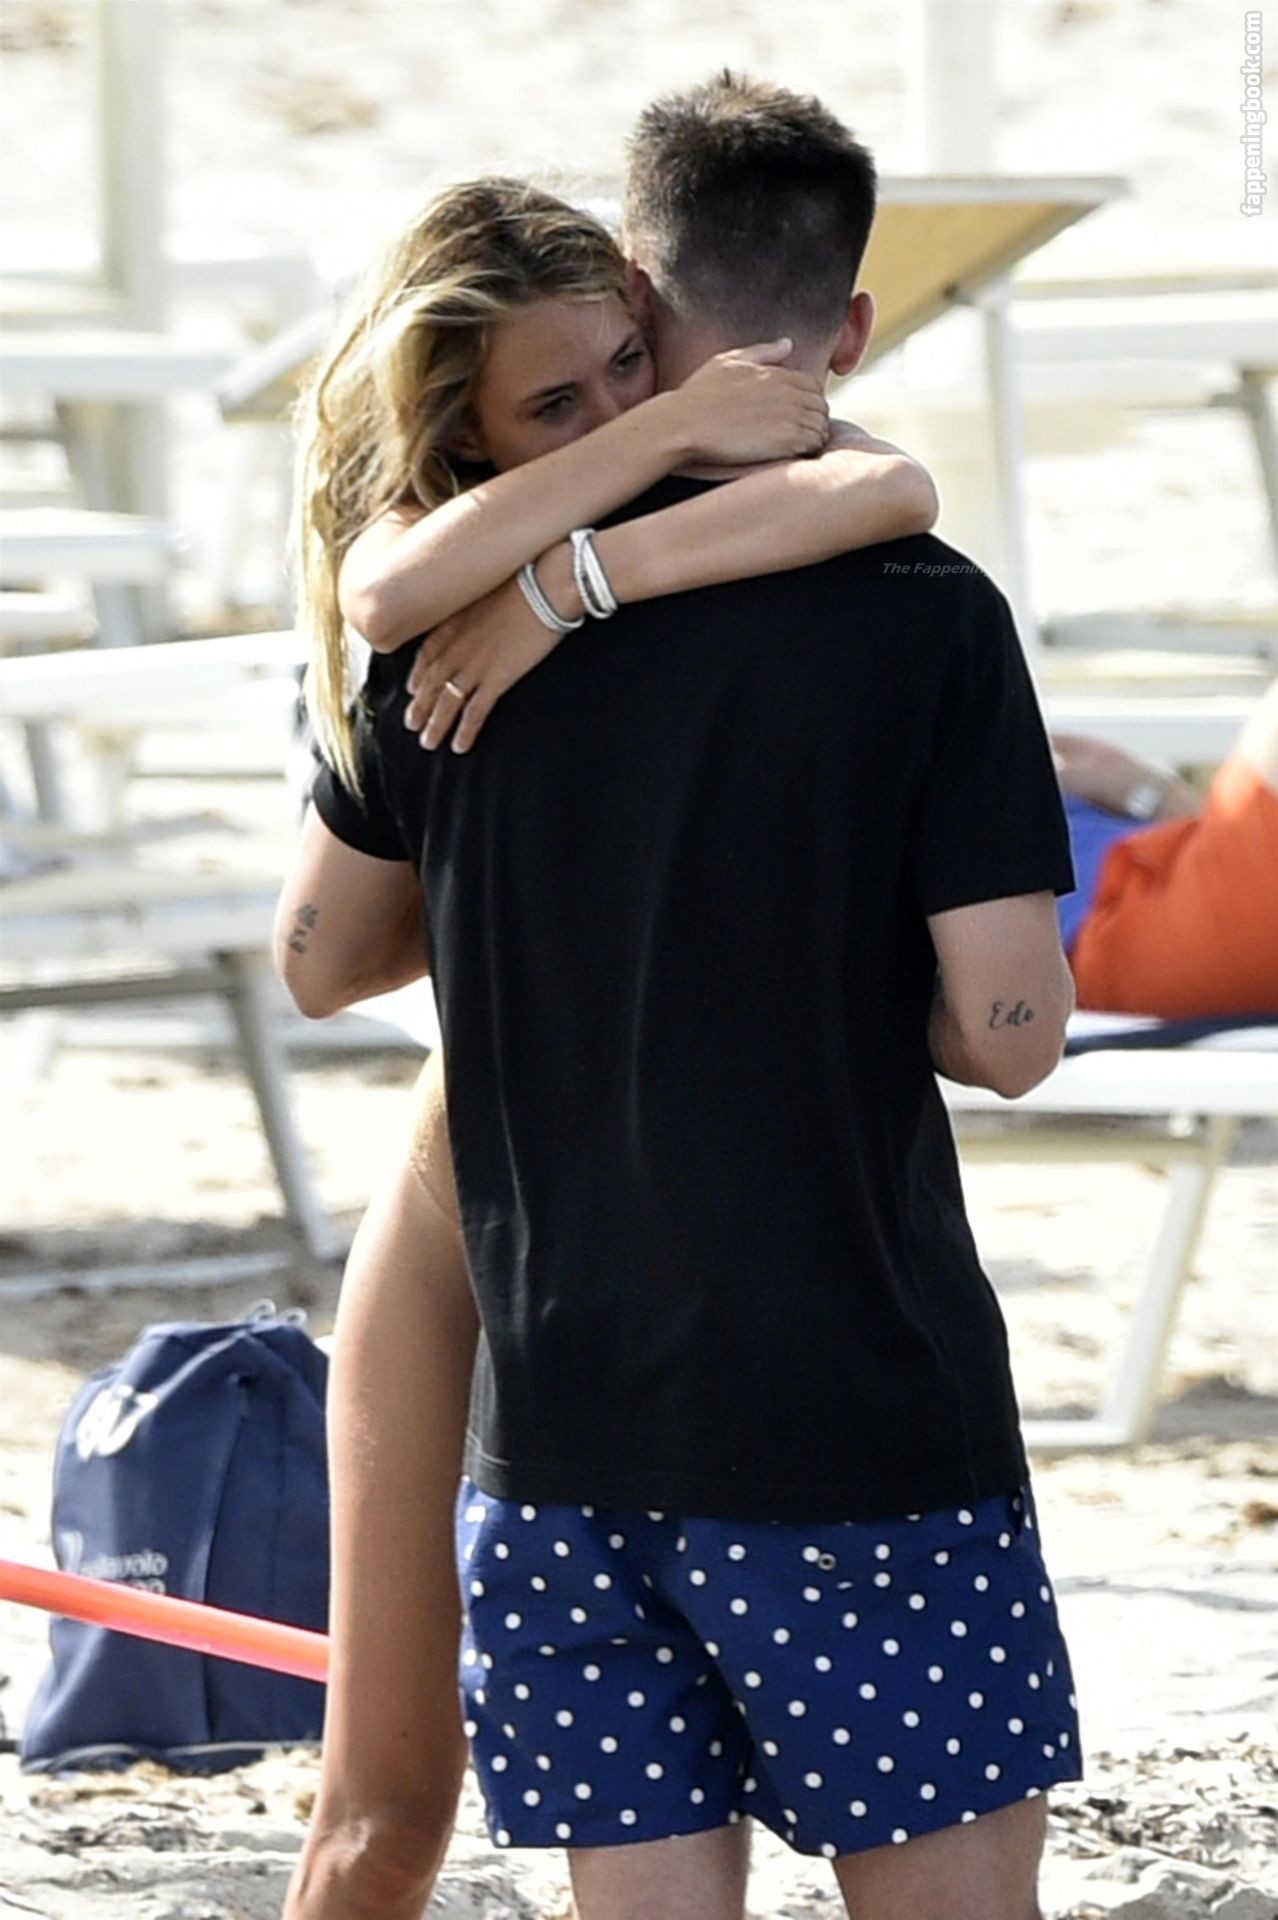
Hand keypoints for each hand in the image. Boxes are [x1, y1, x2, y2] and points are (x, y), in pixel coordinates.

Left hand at [403, 575, 565, 752]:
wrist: (545, 585)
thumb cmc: (525, 579)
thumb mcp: (488, 587)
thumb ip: (477, 605)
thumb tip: (482, 612)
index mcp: (454, 622)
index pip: (426, 655)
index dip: (417, 675)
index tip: (412, 689)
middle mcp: (457, 646)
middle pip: (431, 682)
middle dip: (419, 705)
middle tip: (411, 725)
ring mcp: (474, 664)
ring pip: (446, 701)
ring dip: (435, 724)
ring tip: (428, 743)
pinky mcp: (496, 679)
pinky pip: (474, 712)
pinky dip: (465, 731)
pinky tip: (459, 746)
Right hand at [676, 341, 829, 465]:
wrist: (685, 424)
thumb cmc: (698, 395)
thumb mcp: (727, 362)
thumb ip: (761, 352)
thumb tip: (788, 344)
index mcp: (777, 373)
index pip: (813, 386)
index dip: (806, 402)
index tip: (792, 416)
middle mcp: (789, 392)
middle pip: (821, 406)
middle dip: (812, 420)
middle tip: (795, 435)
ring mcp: (790, 415)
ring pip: (821, 426)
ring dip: (812, 436)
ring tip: (793, 447)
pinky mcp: (787, 439)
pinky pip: (814, 443)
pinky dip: (809, 449)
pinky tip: (792, 454)